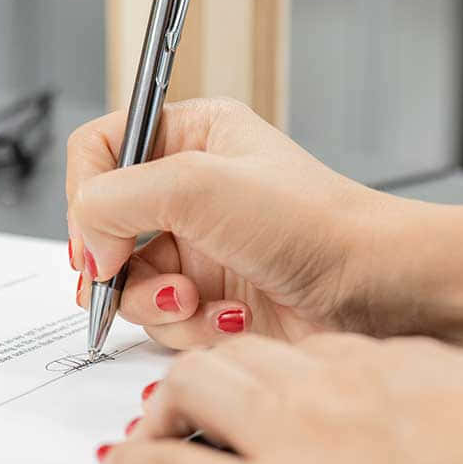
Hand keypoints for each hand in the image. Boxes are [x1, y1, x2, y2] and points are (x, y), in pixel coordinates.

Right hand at [65, 98, 404, 346]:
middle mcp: (190, 190)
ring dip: (156, 302)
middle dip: (116, 264)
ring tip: (198, 301)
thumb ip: (116, 198)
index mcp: (191, 135)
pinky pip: (162, 322)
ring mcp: (199, 249)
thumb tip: (86, 244)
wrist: (376, 292)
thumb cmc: (315, 224)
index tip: (97, 236)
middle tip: (128, 277)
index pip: (99, 150)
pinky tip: (230, 319)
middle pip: (103, 227)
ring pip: (126, 284)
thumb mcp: (200, 184)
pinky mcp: (211, 301)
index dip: (87, 195)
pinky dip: (188, 328)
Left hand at [99, 332, 462, 463]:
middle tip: (188, 403)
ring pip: (195, 389)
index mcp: (395, 367)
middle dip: (207, 372)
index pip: (313, 349)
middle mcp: (331, 387)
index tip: (276, 384)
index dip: (282, 367)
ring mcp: (291, 437)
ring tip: (151, 431)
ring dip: (165, 409)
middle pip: (240, 354)